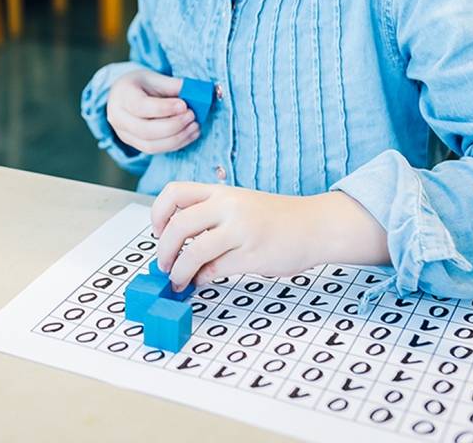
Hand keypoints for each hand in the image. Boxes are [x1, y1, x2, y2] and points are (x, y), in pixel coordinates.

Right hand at [106, 69, 197, 153]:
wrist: (124, 94)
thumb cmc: (142, 84)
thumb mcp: (155, 78)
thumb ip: (174, 86)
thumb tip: (198, 95)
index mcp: (122, 95)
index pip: (140, 106)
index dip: (164, 108)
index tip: (184, 105)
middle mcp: (118, 117)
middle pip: (145, 130)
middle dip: (173, 126)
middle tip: (192, 116)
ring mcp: (124, 134)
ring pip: (150, 145)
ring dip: (177, 138)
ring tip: (195, 127)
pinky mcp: (134, 144)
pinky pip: (155, 150)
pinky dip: (175, 144)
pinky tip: (189, 135)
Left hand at [150, 184, 389, 290]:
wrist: (315, 226)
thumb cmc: (274, 218)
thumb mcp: (239, 204)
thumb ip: (209, 216)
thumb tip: (174, 244)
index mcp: (221, 191)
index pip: (174, 192)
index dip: (158, 213)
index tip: (158, 232)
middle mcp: (229, 206)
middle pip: (178, 225)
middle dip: (164, 250)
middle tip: (163, 265)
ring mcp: (241, 230)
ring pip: (194, 252)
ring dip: (179, 271)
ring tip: (178, 280)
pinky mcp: (253, 255)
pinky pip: (216, 270)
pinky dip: (203, 278)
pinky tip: (203, 280)